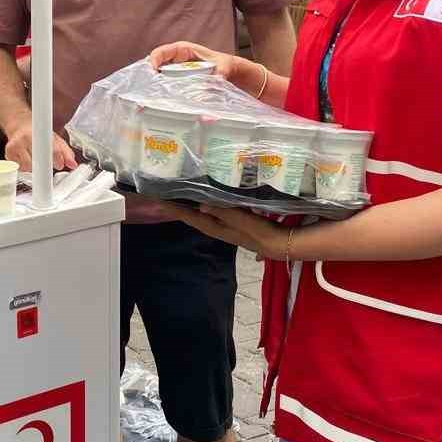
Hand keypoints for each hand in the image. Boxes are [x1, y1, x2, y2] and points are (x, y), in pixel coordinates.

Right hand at [5, 122, 77, 173]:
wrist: (19, 126)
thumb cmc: (37, 133)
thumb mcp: (55, 139)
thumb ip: (65, 152)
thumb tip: (72, 164)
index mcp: (37, 132)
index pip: (48, 148)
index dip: (56, 158)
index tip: (60, 164)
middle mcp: (24, 138)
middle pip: (38, 160)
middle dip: (46, 165)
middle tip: (48, 162)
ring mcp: (14, 147)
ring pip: (29, 167)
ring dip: (35, 167)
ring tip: (35, 157)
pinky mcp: (8, 155)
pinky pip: (20, 168)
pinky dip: (26, 167)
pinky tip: (27, 158)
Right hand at [147, 40, 259, 93]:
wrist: (232, 74)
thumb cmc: (226, 64)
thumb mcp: (224, 66)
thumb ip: (220, 73)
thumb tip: (216, 83)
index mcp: (182, 50)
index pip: (161, 52)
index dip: (154, 60)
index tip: (152, 71)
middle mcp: (175, 62)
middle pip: (155, 68)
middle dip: (148, 79)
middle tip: (146, 91)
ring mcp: (175, 74)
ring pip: (158, 81)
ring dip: (153, 91)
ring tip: (148, 103)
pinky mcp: (178, 86)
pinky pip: (167, 90)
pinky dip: (162, 98)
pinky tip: (160, 108)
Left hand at [162, 202, 291, 258]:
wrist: (284, 245)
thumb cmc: (264, 232)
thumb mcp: (244, 221)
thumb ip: (225, 212)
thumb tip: (201, 204)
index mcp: (219, 228)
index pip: (192, 218)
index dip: (175, 210)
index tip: (157, 202)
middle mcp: (220, 229)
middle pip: (195, 217)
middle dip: (181, 208)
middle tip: (166, 197)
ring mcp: (229, 228)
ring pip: (206, 216)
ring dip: (194, 207)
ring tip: (183, 197)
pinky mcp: (239, 225)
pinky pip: (218, 214)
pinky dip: (210, 207)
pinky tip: (211, 202)